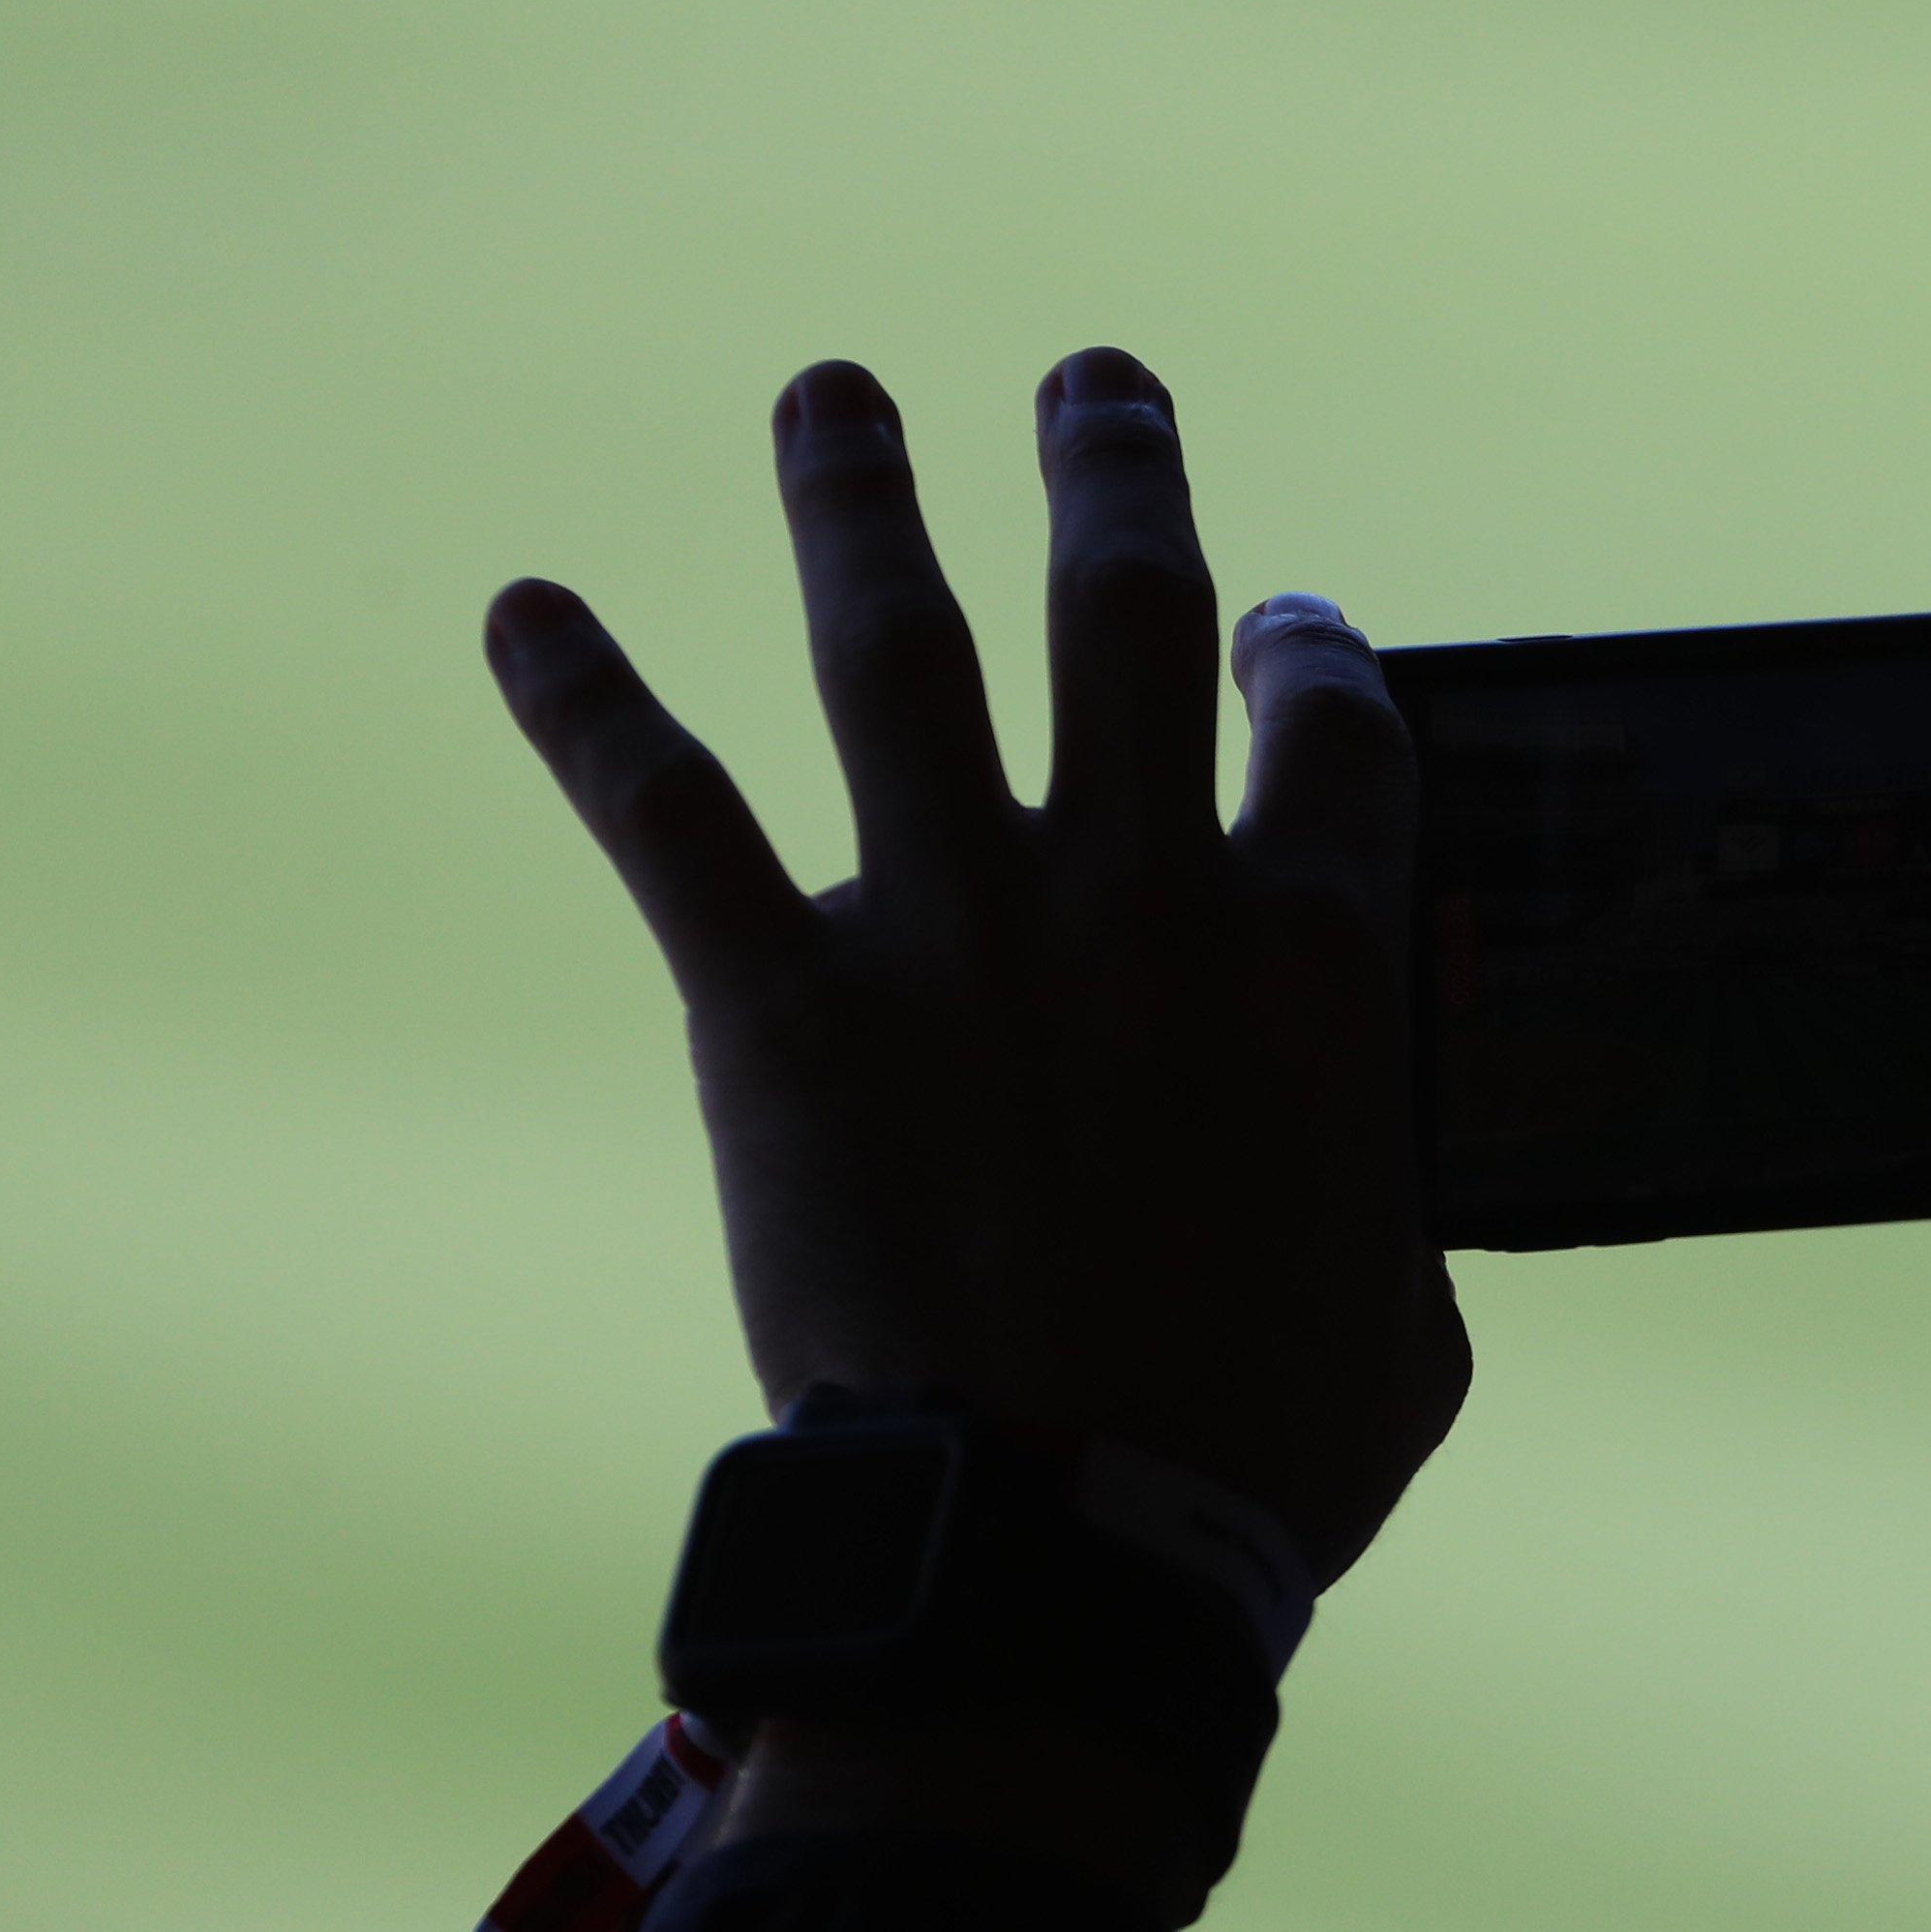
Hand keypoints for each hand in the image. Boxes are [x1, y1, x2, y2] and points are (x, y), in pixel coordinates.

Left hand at [485, 348, 1466, 1583]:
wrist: (1057, 1553)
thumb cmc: (1255, 1465)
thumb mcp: (1406, 1316)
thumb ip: (1390, 1195)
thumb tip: (1377, 1185)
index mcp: (1309, 958)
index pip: (1335, 728)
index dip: (1318, 660)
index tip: (1290, 633)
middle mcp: (1138, 893)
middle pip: (1134, 611)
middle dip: (1115, 471)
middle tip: (1092, 378)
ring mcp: (955, 930)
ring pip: (899, 650)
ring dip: (860, 502)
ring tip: (831, 393)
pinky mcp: (785, 1002)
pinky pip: (671, 817)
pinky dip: (589, 705)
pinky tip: (524, 611)